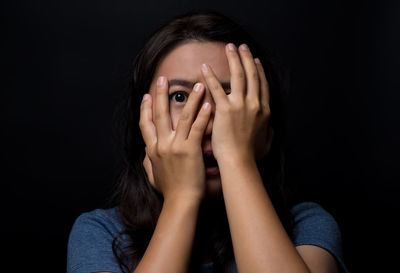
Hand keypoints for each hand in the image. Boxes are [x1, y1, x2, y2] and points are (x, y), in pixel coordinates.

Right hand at [139, 77, 211, 201]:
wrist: (180, 202)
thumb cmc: (169, 191)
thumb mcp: (153, 176)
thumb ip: (148, 163)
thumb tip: (144, 155)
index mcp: (152, 149)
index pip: (145, 124)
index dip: (145, 108)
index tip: (146, 96)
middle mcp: (161, 144)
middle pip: (159, 114)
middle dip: (160, 95)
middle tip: (163, 79)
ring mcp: (175, 146)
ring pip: (181, 117)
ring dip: (190, 99)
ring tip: (197, 85)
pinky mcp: (190, 150)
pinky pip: (196, 128)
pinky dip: (203, 115)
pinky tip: (209, 104)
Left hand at [201, 43, 272, 162]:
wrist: (239, 161)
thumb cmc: (251, 156)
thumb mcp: (266, 143)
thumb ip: (269, 133)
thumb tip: (272, 128)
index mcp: (264, 111)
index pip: (262, 85)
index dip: (259, 71)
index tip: (256, 61)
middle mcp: (255, 104)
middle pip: (252, 75)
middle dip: (247, 58)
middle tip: (242, 47)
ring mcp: (241, 105)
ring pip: (238, 76)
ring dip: (234, 59)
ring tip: (229, 47)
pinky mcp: (225, 109)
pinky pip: (217, 88)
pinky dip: (210, 76)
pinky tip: (205, 66)